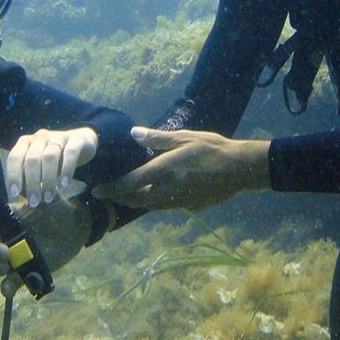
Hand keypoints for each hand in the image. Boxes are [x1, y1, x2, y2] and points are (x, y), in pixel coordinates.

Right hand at [0, 193, 89, 295]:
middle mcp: (7, 238)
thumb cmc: (60, 208)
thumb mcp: (49, 195)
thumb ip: (36, 188)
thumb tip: (23, 183)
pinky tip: (9, 287)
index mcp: (9, 218)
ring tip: (8, 264)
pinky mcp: (24, 272)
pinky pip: (8, 283)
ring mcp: (15, 256)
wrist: (76, 228)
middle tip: (4, 251)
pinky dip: (6, 288)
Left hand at [5, 127, 97, 206]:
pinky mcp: (77, 139)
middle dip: (32, 183)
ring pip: (50, 157)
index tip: (14, 193)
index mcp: (26, 142)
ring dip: (48, 180)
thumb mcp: (39, 168)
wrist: (82, 142)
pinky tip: (65, 184)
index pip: (14, 157)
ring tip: (48, 197)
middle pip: (32, 159)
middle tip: (35, 201)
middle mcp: (40, 137)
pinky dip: (67, 169)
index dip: (13, 175)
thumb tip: (23, 195)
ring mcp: (58, 136)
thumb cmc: (55, 159)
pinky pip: (71, 153)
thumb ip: (29, 178)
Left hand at [91, 127, 269, 210]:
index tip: (98, 191)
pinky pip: (166, 206)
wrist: (240, 169)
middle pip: (137, 200)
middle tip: (108, 195)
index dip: (113, 189)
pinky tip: (154, 195)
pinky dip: (154, 202)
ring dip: (136, 201)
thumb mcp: (185, 137)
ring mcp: (180, 201)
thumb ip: (158, 138)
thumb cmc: (212, 148)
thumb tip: (134, 133)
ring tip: (126, 195)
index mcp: (166, 170)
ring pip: (150, 205)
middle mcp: (169, 189)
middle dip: (121, 198)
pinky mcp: (190, 207)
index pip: (132, 183)